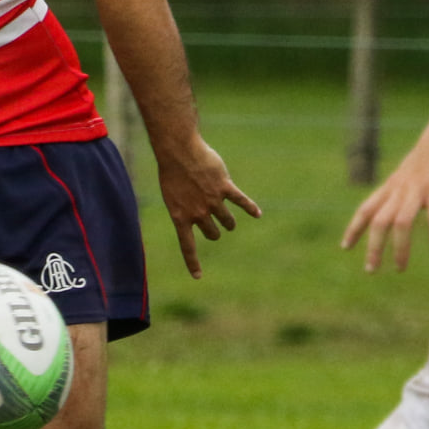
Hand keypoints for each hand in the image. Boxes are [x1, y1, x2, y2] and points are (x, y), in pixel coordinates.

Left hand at [155, 137, 260, 277]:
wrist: (179, 151)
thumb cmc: (172, 171)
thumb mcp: (172, 195)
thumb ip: (185, 209)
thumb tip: (198, 217)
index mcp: (180, 217)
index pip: (187, 246)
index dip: (193, 263)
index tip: (198, 277)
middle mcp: (198, 213)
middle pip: (213, 234)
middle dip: (215, 232)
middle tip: (214, 228)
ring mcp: (212, 201)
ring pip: (228, 222)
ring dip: (229, 223)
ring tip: (229, 223)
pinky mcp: (225, 187)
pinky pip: (241, 201)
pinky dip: (250, 208)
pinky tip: (257, 214)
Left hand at [342, 87, 428, 271]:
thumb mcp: (417, 169)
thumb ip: (411, 187)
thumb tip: (411, 204)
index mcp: (394, 183)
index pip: (367, 208)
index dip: (354, 228)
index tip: (345, 247)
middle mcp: (401, 186)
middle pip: (378, 221)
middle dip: (372, 247)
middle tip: (371, 270)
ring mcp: (418, 186)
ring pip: (400, 223)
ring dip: (399, 248)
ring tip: (399, 268)